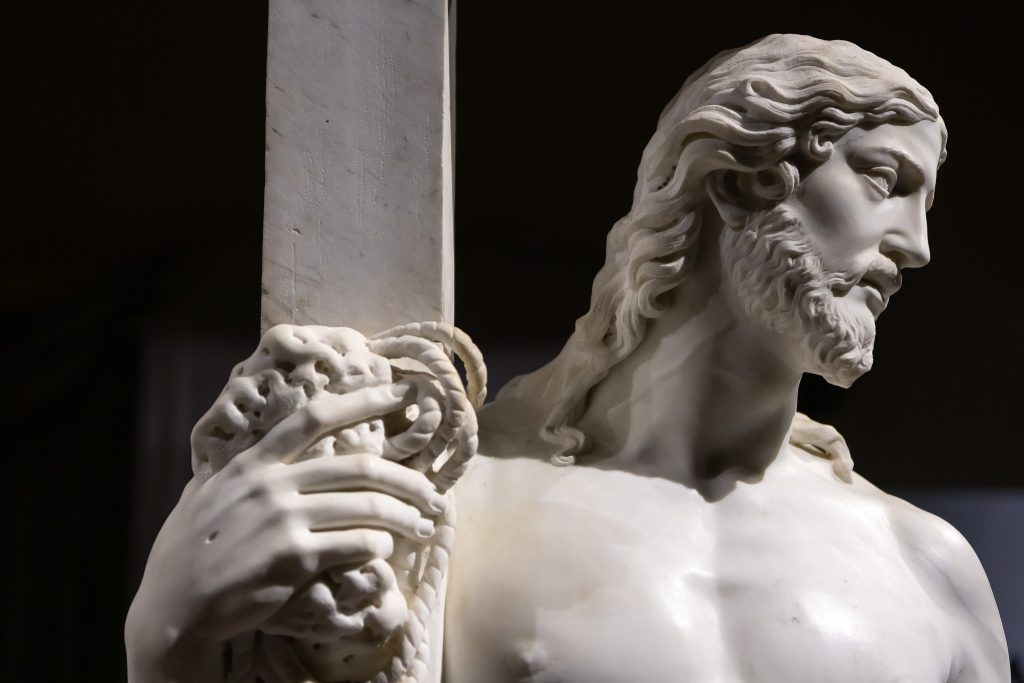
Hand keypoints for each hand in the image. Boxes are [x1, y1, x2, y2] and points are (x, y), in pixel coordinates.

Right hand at [125, 387, 447, 681]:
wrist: (174, 606)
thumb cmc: (192, 549)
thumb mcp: (209, 494)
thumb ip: (241, 469)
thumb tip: (261, 444)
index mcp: (254, 461)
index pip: (317, 416)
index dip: (366, 400)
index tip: (404, 392)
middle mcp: (270, 484)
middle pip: (359, 467)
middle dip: (407, 479)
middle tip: (433, 493)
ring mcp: (281, 521)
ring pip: (365, 507)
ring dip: (404, 516)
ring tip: (423, 524)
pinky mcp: (291, 559)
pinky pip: (354, 544)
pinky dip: (379, 545)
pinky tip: (386, 549)